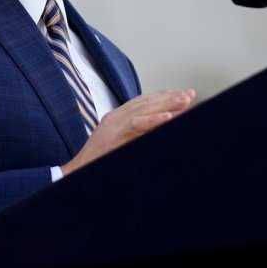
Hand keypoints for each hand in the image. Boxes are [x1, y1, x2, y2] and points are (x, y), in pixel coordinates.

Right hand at [60, 89, 194, 175]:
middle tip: (189, 94)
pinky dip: (153, 120)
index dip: (163, 97)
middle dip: (169, 97)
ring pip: (145, 110)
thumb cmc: (98, 161)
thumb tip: (155, 127)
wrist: (77, 172)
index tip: (181, 95)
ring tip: (185, 101)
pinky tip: (168, 118)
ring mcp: (114, 125)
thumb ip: (133, 133)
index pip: (143, 101)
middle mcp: (115, 117)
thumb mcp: (117, 142)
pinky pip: (137, 126)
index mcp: (115, 117)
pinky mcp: (116, 136)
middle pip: (147, 102)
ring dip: (167, 104)